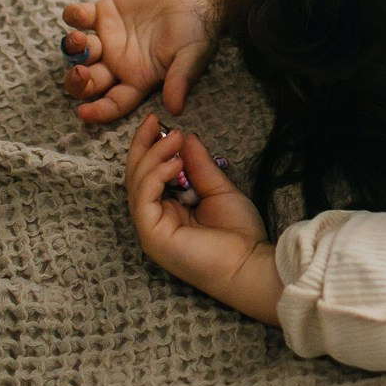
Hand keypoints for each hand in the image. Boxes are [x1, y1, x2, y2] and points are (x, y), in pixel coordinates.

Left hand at [62, 0, 214, 122]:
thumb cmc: (197, 28)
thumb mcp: (192, 56)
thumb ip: (180, 80)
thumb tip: (175, 110)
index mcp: (137, 79)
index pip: (114, 102)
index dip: (98, 111)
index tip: (83, 113)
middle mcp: (118, 63)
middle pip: (88, 81)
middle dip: (77, 82)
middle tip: (78, 72)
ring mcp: (108, 38)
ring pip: (79, 51)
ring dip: (72, 49)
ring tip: (77, 38)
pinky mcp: (104, 12)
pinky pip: (79, 17)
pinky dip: (72, 16)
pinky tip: (76, 14)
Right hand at [124, 116, 280, 324]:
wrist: (250, 264)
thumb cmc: (239, 234)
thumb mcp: (219, 189)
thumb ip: (200, 166)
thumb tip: (186, 138)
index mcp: (169, 210)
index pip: (149, 175)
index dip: (151, 148)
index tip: (159, 123)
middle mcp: (155, 219)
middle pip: (136, 177)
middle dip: (142, 146)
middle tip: (152, 121)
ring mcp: (150, 229)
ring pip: (137, 185)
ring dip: (152, 156)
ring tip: (174, 138)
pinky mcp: (152, 235)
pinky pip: (144, 199)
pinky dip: (155, 176)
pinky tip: (175, 162)